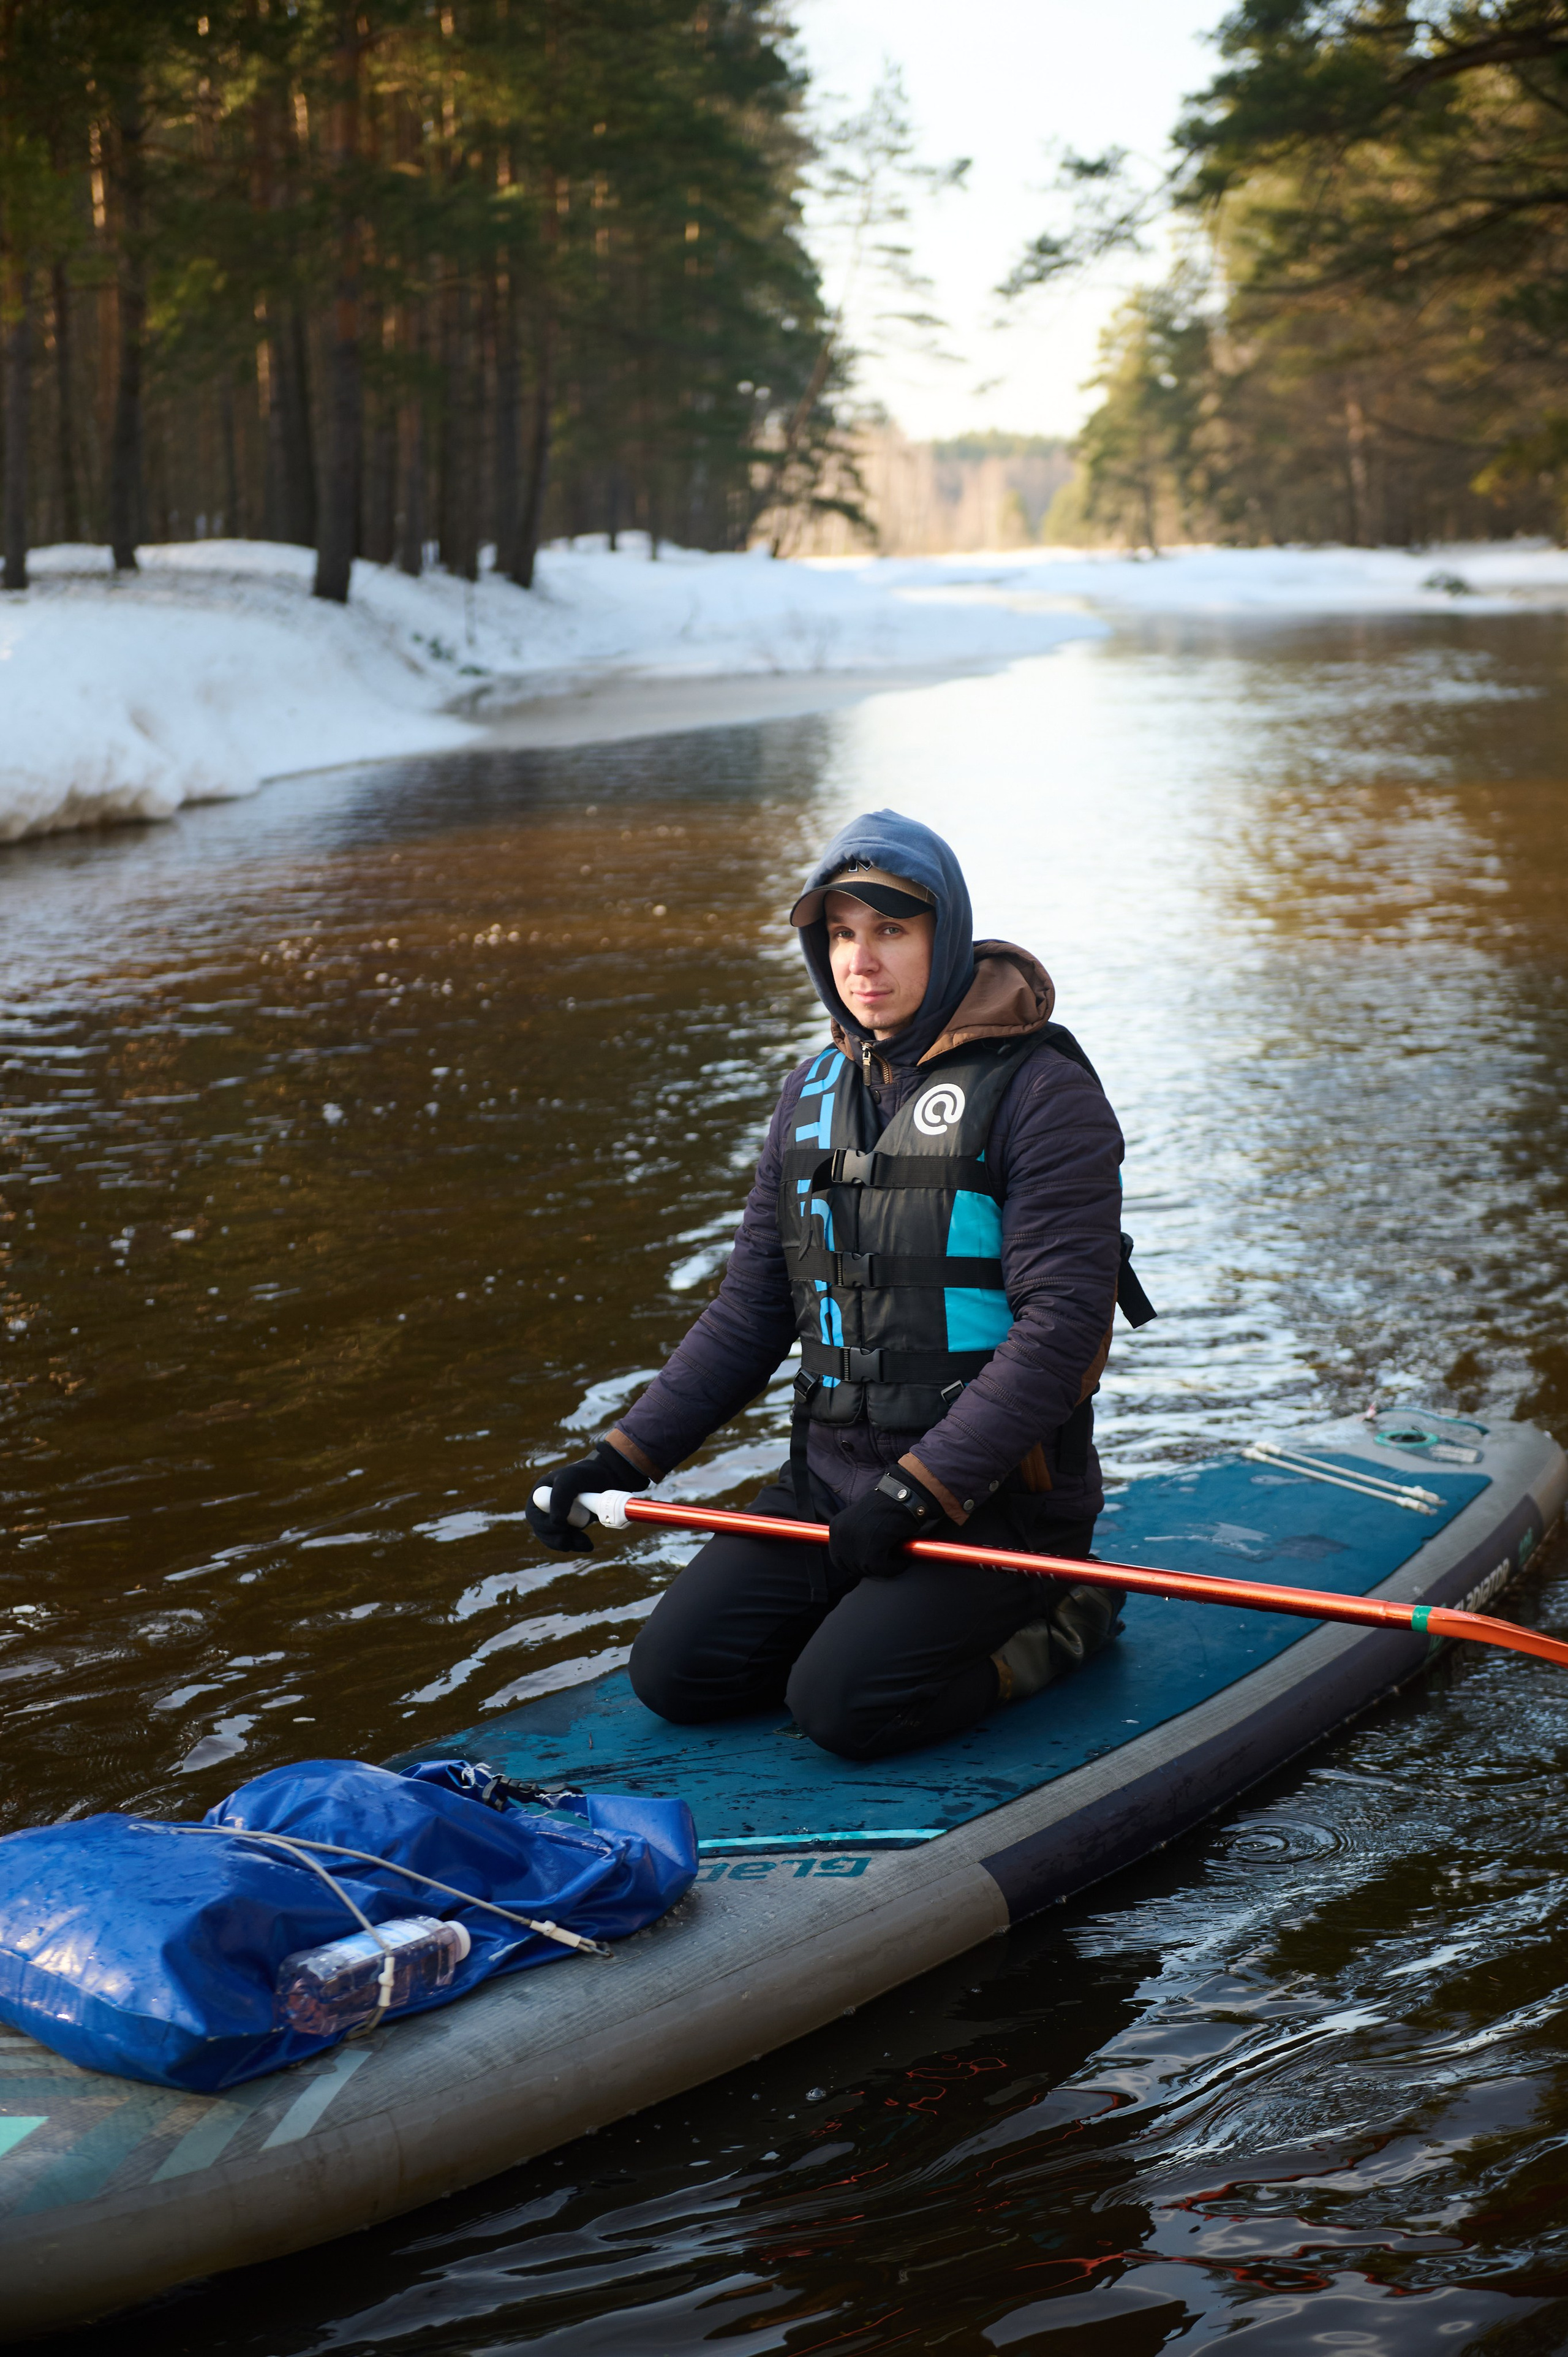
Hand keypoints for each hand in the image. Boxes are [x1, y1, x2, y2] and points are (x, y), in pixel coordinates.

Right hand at [526, 1439, 650, 1553]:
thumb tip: (555, 1521)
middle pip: (542, 1531)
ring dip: (568, 1544)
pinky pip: (567, 1543)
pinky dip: (576, 1545)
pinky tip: (587, 1544)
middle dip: (558, 1538)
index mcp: (539, 1494)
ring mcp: (556, 1519)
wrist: (604, 1481)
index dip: (545, 1525)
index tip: (563, 1525)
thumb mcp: (572, 1479)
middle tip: (573, 1538)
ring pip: (554, 1540)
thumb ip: (561, 1495)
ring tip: (585, 1542)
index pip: (534, 1516)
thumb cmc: (585, 1476)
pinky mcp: (568, 1528)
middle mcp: (544, 1508)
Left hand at [827, 1469, 948, 1581]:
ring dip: (884, 1568)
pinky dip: (894, 1567)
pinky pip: (882, 1568)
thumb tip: (858, 1562)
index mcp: (836, 1527)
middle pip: (851, 1567)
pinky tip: (903, 1561)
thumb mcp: (860, 1520)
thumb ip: (854, 1537)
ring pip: (867, 1569)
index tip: (871, 1564)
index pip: (837, 1560)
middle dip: (870, 1567)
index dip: (855, 1565)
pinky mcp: (872, 1546)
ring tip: (896, 1559)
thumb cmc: (888, 1507)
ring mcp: (855, 1539)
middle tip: (887, 1562)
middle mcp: (841, 1533)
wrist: (904, 1494)